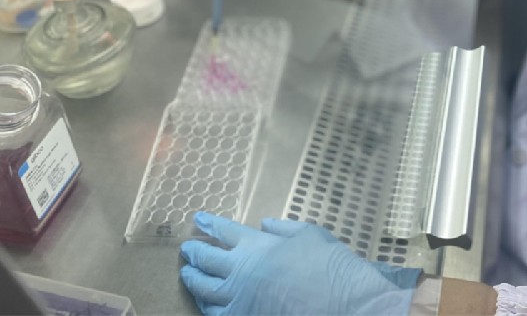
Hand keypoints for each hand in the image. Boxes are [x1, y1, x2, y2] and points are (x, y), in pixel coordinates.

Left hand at [179, 212, 420, 315]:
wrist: (338, 301)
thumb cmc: (327, 263)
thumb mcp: (309, 234)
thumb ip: (283, 228)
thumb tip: (265, 224)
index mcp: (256, 245)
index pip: (225, 230)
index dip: (210, 224)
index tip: (198, 220)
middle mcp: (240, 270)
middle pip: (207, 259)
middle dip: (195, 252)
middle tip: (187, 249)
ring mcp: (238, 299)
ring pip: (204, 289)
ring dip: (194, 279)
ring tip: (188, 274)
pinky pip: (214, 314)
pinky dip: (206, 306)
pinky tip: (204, 303)